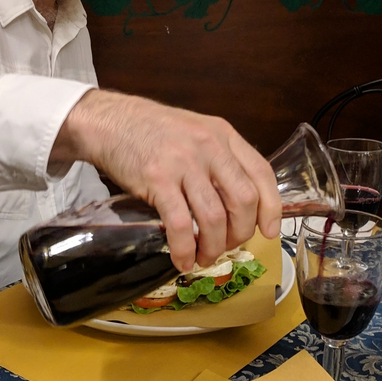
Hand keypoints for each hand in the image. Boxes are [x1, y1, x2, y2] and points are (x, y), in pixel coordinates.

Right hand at [52, 90, 281, 270]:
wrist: (110, 121)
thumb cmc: (152, 131)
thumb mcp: (196, 133)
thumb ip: (219, 159)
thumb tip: (238, 203)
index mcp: (224, 135)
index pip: (262, 173)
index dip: (271, 208)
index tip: (270, 231)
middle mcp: (209, 147)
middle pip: (243, 200)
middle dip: (240, 233)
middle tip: (227, 246)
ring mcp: (183, 163)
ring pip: (214, 217)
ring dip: (214, 247)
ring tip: (205, 257)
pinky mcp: (157, 180)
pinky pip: (181, 224)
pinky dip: (185, 249)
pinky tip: (183, 259)